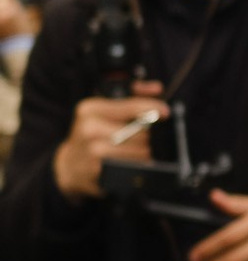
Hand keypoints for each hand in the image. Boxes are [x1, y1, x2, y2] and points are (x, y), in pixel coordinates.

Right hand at [51, 86, 165, 202]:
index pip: (131, 106)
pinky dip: (141, 166)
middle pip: (140, 132)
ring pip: (140, 151)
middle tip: (150, 139)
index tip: (165, 112)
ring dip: (148, 153)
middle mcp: (90, 128)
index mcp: (91, 109)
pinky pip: (133, 168)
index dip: (153, 108)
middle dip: (151, 136)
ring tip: (141, 152)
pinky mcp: (100, 172)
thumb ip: (132, 97)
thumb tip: (156, 88)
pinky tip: (136, 164)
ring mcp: (94, 151)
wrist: (69, 166)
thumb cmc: (91, 135)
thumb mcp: (103, 110)